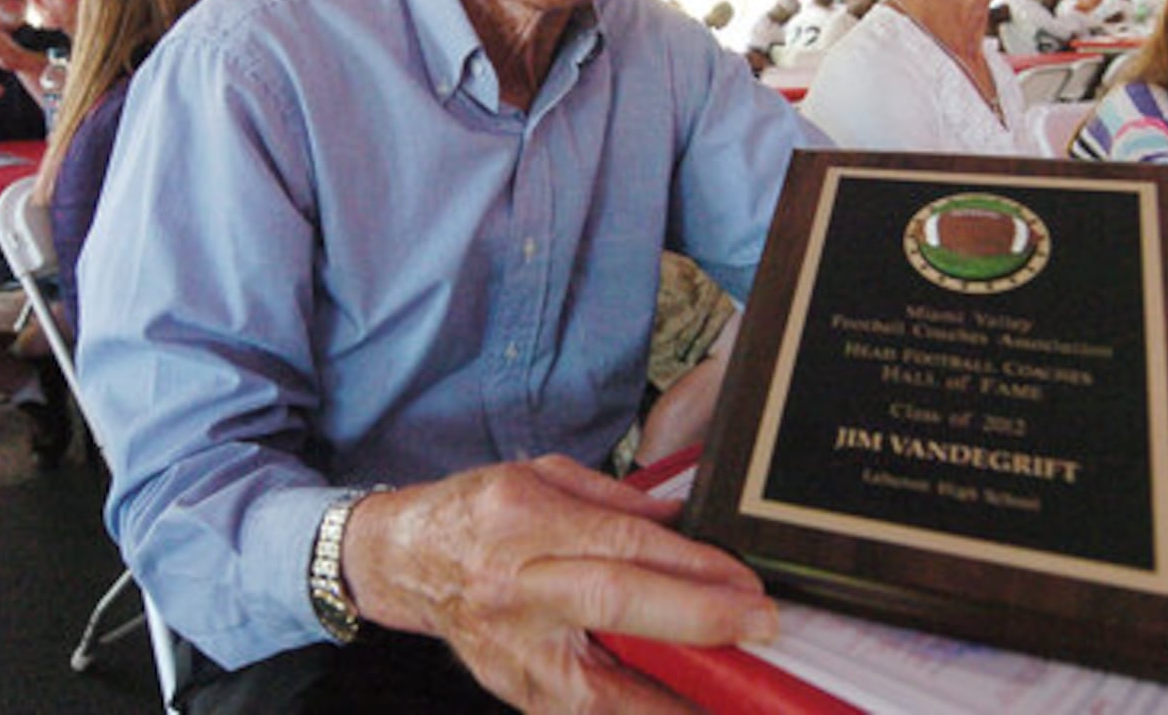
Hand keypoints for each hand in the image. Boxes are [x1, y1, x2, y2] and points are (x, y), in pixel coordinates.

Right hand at [344, 455, 777, 712]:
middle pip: (614, 603)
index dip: (690, 564)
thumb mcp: (544, 476)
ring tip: (742, 693)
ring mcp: (514, 651)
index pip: (620, 545)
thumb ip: (618, 500)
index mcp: (523, 522)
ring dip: (680, 693)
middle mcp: (515, 589)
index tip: (745, 579)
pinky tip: (688, 710)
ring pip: (602, 686)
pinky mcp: (519, 693)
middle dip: (697, 617)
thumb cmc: (476, 512)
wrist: (406, 561)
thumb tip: (687, 524)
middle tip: (761, 624)